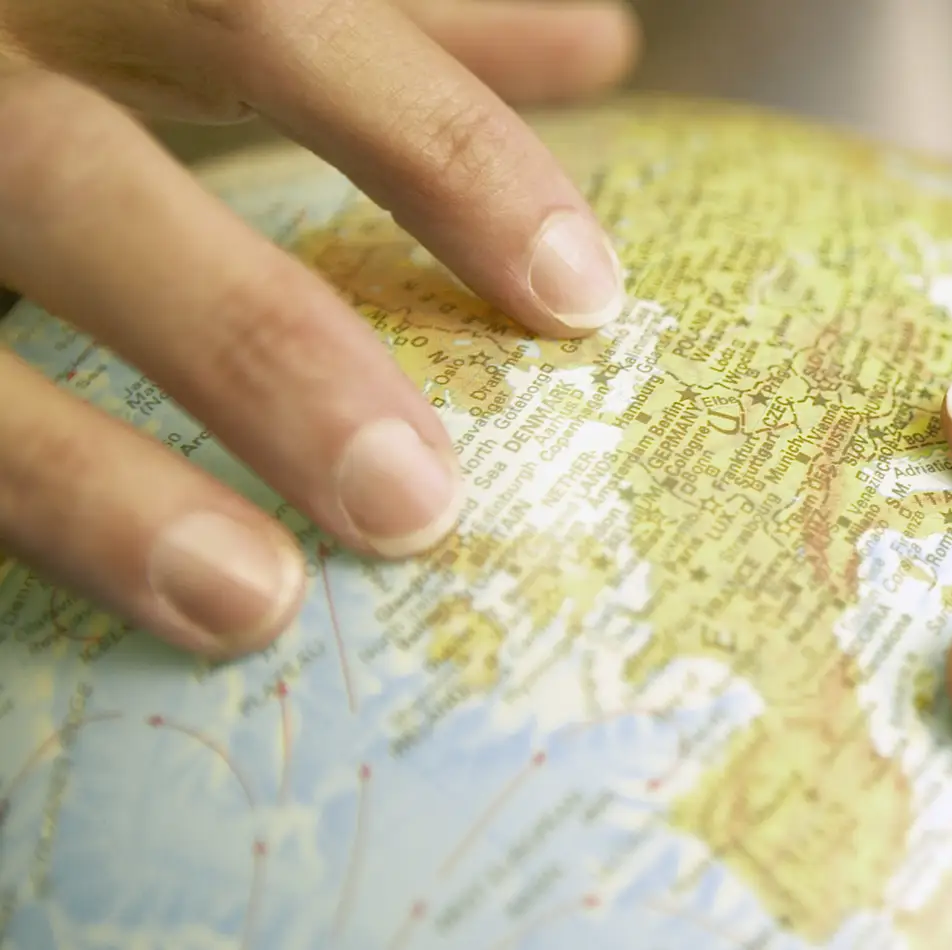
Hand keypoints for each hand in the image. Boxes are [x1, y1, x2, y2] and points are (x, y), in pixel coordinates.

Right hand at [0, 0, 639, 656]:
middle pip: (72, 182)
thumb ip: (377, 30)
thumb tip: (595, 39)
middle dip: (252, 343)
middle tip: (415, 503)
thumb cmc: (56, 38)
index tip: (579, 297)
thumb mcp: (191, 5)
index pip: (268, 17)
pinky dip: (20, 514)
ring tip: (250, 602)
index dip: (436, 152)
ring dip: (91, 485)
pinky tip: (137, 615)